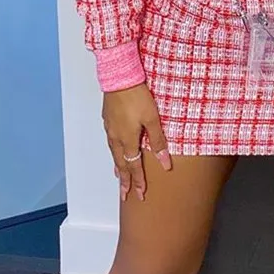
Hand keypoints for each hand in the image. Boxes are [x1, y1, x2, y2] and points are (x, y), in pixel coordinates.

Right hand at [102, 83, 171, 201]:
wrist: (119, 77)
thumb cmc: (137, 96)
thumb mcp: (153, 119)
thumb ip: (158, 142)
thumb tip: (165, 163)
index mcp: (128, 140)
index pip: (133, 167)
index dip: (138, 181)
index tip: (140, 195)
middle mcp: (116, 137)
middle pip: (120, 164)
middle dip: (124, 181)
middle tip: (125, 195)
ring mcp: (110, 128)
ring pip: (114, 153)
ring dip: (118, 167)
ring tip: (119, 177)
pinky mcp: (108, 119)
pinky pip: (111, 142)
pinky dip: (114, 152)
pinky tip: (116, 151)